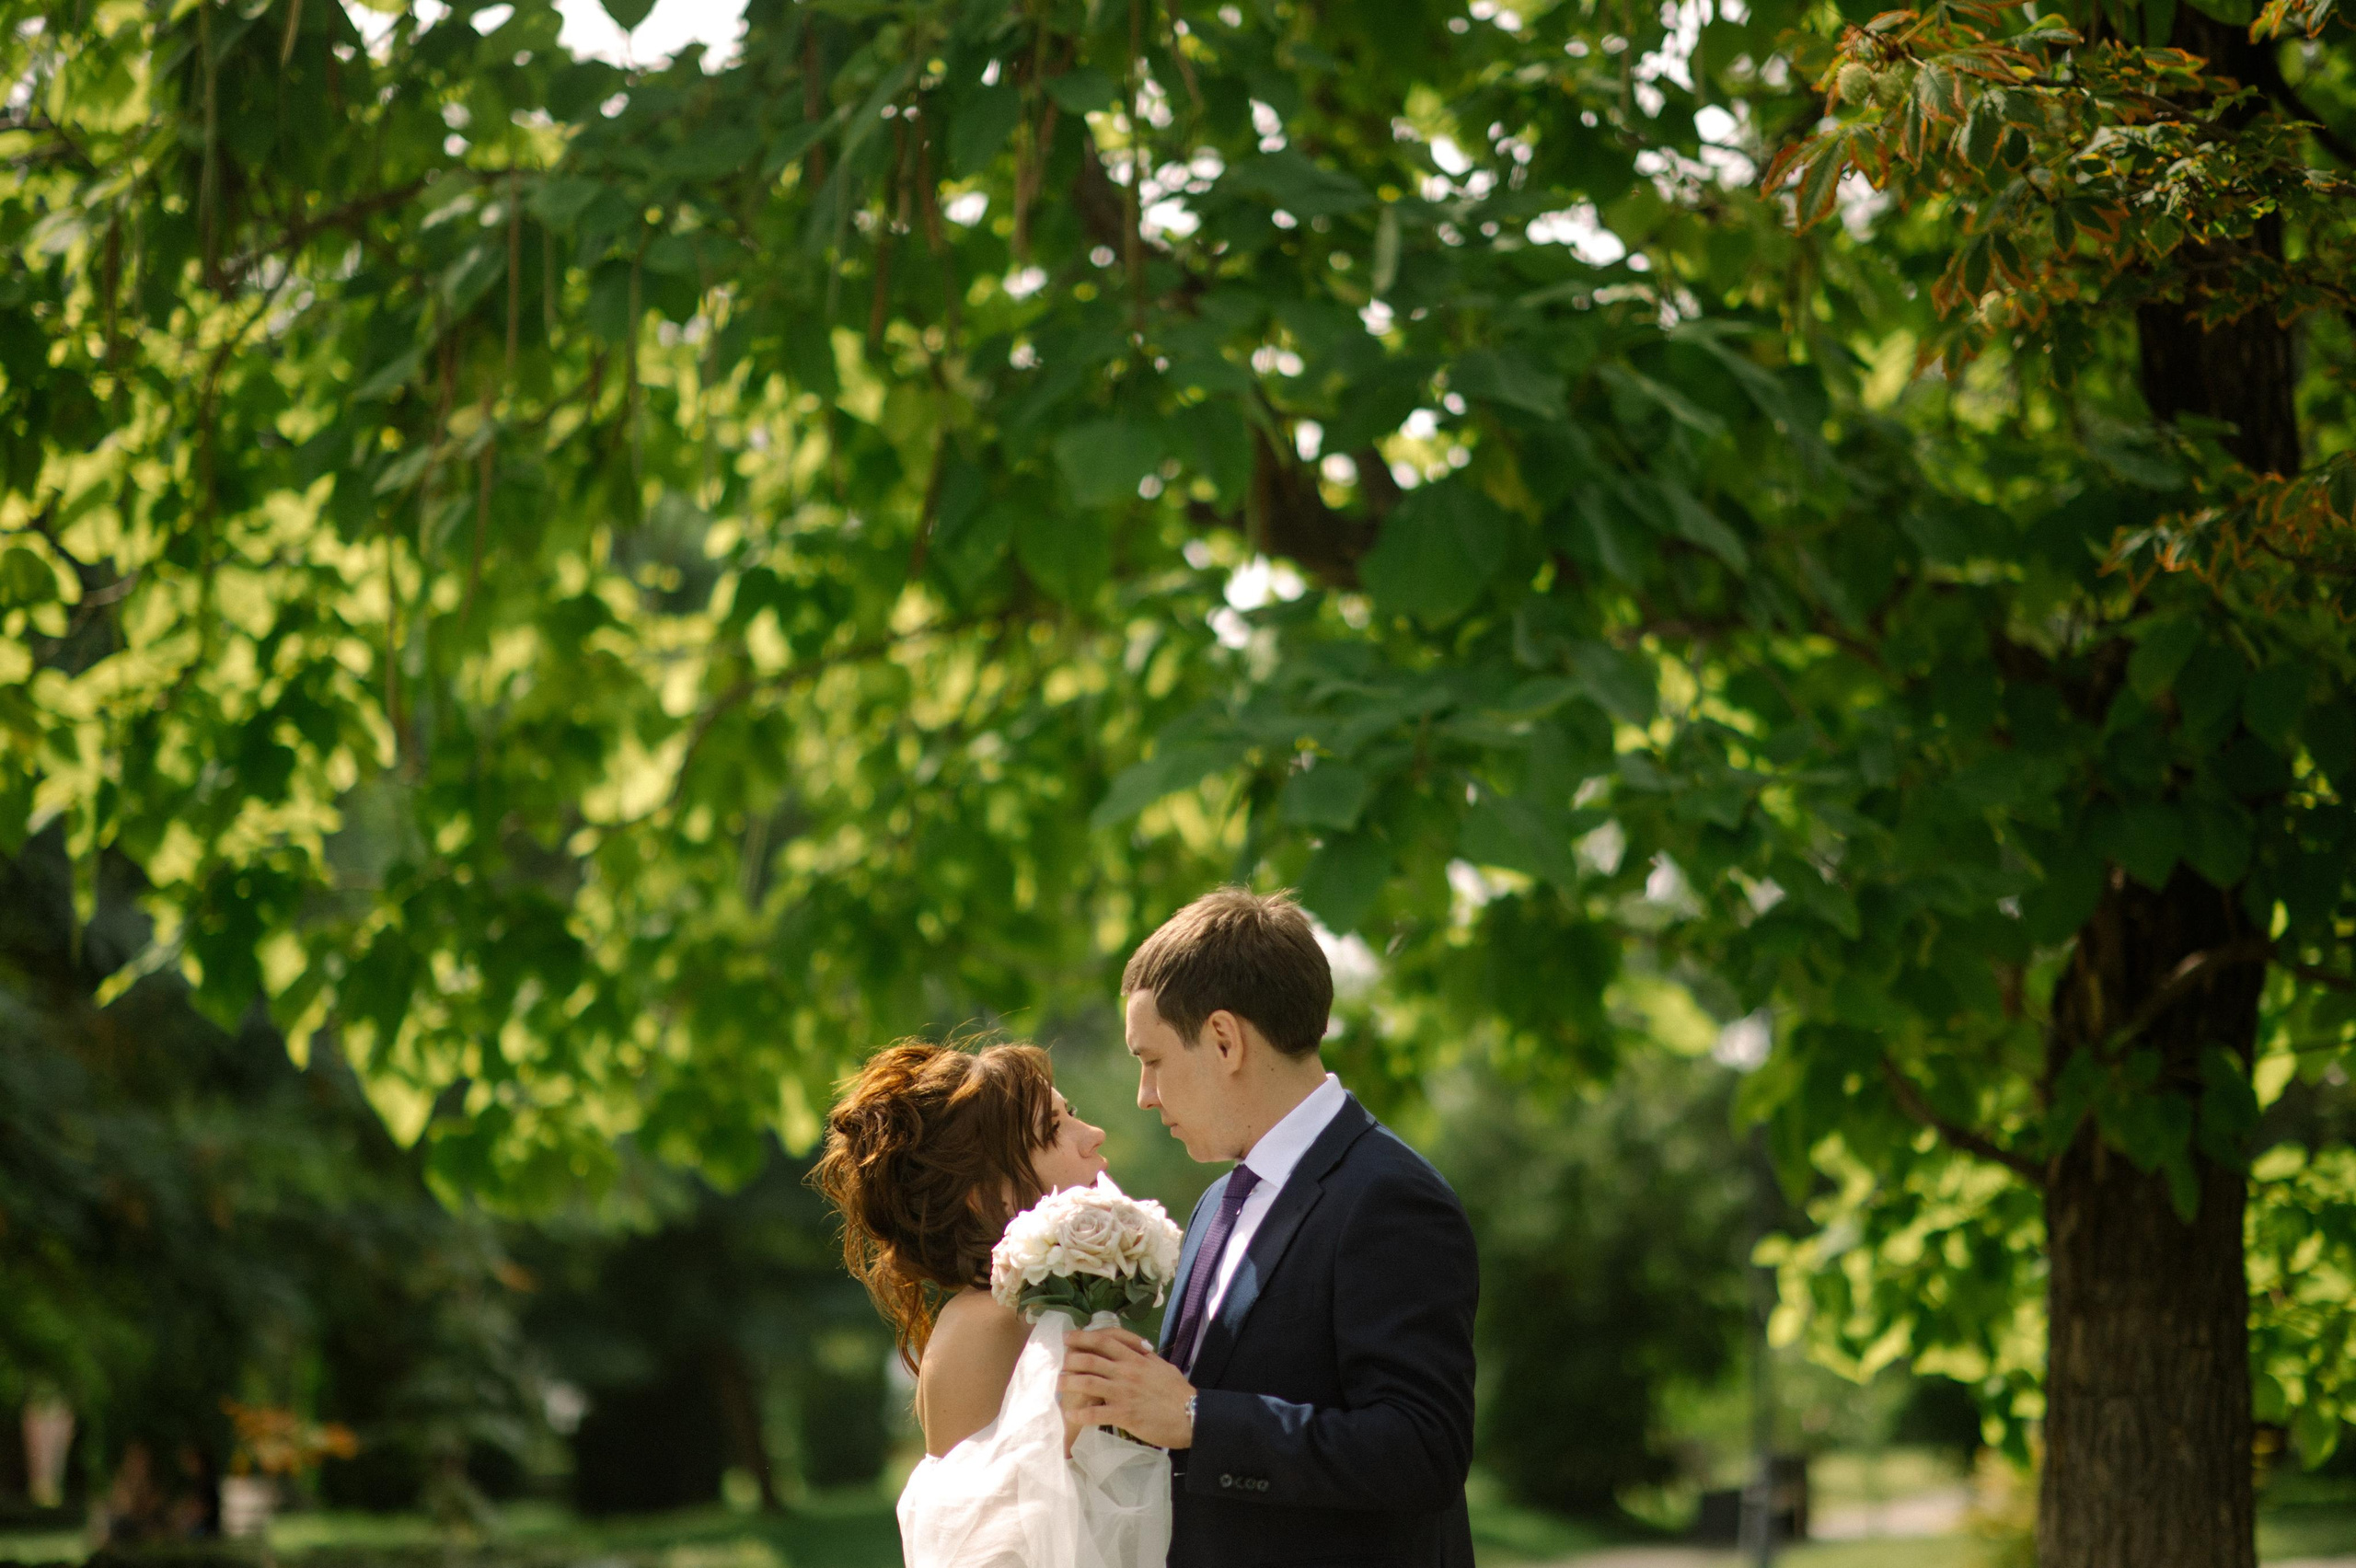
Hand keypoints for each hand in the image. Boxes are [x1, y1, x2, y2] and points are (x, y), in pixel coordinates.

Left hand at [1059, 1327, 1195, 1449]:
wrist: (1190, 1415)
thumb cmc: (1178, 1392)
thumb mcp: (1162, 1366)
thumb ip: (1145, 1357)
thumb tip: (1136, 1349)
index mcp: (1136, 1358)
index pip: (1105, 1341)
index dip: (1083, 1337)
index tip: (1068, 1337)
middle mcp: (1127, 1372)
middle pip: (1091, 1360)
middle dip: (1071, 1358)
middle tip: (1059, 1361)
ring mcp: (1124, 1393)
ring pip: (1089, 1383)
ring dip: (1070, 1382)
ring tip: (1058, 1383)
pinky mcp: (1124, 1414)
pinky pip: (1096, 1413)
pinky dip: (1081, 1413)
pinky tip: (1071, 1413)